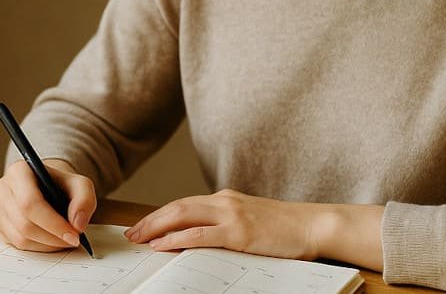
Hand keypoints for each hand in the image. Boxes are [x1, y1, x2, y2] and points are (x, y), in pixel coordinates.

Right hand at [0, 158, 95, 251]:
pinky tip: (51, 240)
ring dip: (47, 244)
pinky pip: (17, 245)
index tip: (74, 234)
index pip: (30, 202)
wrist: (47, 188)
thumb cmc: (61, 185)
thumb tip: (77, 224)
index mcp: (19, 171)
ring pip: (20, 238)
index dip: (53, 223)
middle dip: (53, 237)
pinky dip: (38, 247)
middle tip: (73, 240)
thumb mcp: (81, 185)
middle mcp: (2, 189)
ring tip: (64, 240)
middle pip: (24, 223)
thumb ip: (84, 200)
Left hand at [125, 189, 385, 270]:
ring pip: (183, 216)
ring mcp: (232, 215)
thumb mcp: (251, 222)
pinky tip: (163, 245)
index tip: (142, 226)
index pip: (184, 204)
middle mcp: (225, 202)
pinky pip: (201, 234)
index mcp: (226, 199)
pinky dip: (178, 238)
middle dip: (151, 220)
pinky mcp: (240, 232)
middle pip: (177, 207)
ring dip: (157, 228)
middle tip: (131, 234)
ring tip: (139, 239)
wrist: (313, 225)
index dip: (160, 215)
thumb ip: (227, 227)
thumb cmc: (285, 229)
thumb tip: (200, 242)